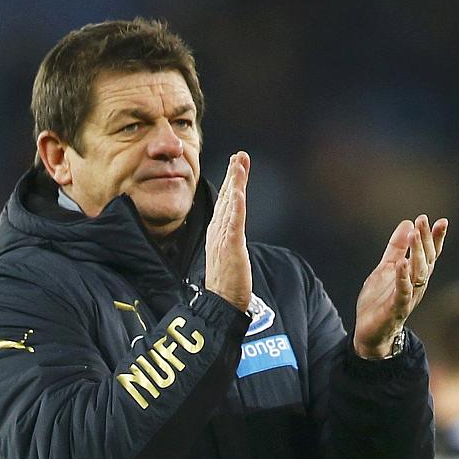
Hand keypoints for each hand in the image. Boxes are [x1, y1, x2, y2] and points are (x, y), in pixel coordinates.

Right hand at [205, 152, 251, 310]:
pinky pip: (233, 224)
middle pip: (227, 198)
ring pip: (230, 205)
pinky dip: (235, 207)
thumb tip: (233, 234)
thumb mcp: (229, 256)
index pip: (226, 202)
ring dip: (235, 183)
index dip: (231, 182)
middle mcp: (219, 231)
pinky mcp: (230, 248)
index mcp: (219, 232)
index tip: (237, 163)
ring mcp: (223, 238)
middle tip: (240, 155)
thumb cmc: (226, 283)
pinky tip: (237, 193)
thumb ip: (231, 241)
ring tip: (239, 163)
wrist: (221, 303)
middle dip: (234, 175)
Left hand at [353, 214, 447, 358]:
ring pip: (419, 274)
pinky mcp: (396, 309)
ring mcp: (409, 297)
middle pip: (426, 260)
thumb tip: (407, 223)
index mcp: (415, 276)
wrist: (370, 333)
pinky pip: (403, 292)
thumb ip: (396, 248)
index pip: (430, 254)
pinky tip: (402, 263)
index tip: (441, 221)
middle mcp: (417, 286)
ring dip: (417, 253)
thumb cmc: (380, 301)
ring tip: (414, 234)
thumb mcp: (385, 268)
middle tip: (423, 220)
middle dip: (426, 240)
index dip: (436, 238)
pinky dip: (403, 277)